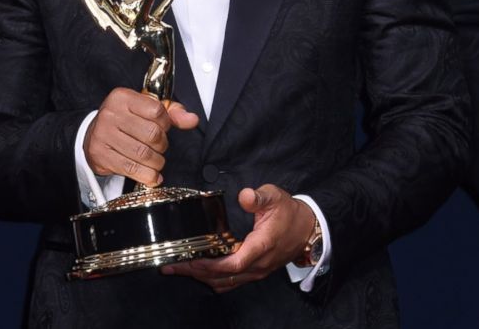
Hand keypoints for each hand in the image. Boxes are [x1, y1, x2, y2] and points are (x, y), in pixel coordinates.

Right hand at [85, 88, 198, 185]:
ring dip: (157, 162)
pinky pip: (131, 168)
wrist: (94, 135)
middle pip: (152, 134)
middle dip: (162, 145)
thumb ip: (172, 113)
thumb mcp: (146, 109)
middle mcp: (111, 113)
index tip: (163, 128)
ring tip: (156, 162)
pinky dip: (147, 175)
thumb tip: (192, 119)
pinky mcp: (101, 155)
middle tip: (159, 147)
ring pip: (143, 154)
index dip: (166, 123)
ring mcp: (103, 134)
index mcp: (123, 97)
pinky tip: (151, 175)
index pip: (157, 111)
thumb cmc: (124, 121)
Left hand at [161, 184, 316, 291]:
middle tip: (171, 265)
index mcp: (261, 246)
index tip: (189, 260)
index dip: (209, 265)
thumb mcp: (275, 197)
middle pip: (222, 277)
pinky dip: (214, 280)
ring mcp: (256, 272)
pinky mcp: (255, 273)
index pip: (233, 264)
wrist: (308, 229)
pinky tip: (200, 272)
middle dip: (195, 273)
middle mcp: (258, 265)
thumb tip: (244, 196)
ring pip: (225, 283)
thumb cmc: (290, 213)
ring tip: (180, 268)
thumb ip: (258, 197)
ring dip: (202, 278)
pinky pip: (231, 283)